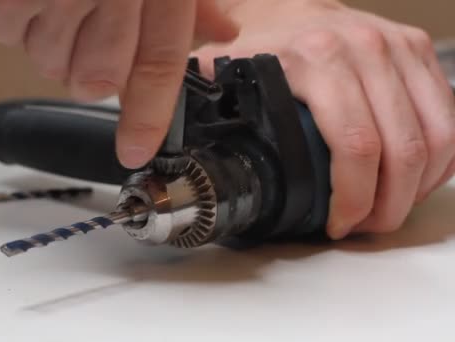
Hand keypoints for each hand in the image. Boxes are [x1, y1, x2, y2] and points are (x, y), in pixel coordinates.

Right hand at [0, 0, 238, 167]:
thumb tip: (220, 32)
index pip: (155, 63)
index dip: (147, 116)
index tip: (133, 151)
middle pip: (94, 76)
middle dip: (94, 64)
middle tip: (91, 22)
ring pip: (47, 61)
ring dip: (53, 37)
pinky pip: (5, 34)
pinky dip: (13, 16)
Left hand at [195, 0, 454, 238]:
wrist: (282, 2)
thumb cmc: (257, 40)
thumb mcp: (223, 71)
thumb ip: (204, 109)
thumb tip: (174, 148)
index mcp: (318, 58)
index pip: (357, 145)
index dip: (353, 199)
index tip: (339, 223)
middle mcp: (367, 48)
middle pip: (404, 150)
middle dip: (388, 205)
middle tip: (365, 226)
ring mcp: (399, 47)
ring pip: (437, 137)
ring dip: (416, 188)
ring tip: (386, 209)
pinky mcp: (418, 52)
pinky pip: (449, 117)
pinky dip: (438, 158)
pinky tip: (413, 178)